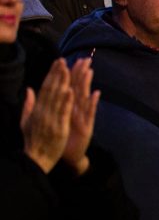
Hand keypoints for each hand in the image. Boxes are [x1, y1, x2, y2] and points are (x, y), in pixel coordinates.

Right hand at [21, 58, 73, 173]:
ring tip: (69, 70)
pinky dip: (67, 102)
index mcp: (36, 109)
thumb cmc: (33, 140)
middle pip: (51, 90)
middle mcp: (43, 112)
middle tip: (64, 60)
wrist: (36, 159)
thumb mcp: (26, 121)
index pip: (44, 88)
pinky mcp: (59, 128)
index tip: (57, 63)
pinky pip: (63, 113)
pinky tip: (71, 91)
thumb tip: (29, 89)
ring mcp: (51, 120)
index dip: (51, 74)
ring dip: (63, 83)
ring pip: (57, 98)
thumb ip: (28, 104)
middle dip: (58, 74)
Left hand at [61, 58, 98, 175]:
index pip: (69, 87)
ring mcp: (83, 118)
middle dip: (81, 73)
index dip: (70, 73)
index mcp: (68, 107)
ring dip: (87, 84)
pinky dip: (93, 104)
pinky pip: (90, 114)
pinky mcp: (87, 127)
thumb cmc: (62, 138)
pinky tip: (96, 94)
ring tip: (90, 71)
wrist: (69, 157)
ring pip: (85, 98)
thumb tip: (49, 89)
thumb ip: (55, 105)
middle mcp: (77, 110)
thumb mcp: (57, 118)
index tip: (71, 60)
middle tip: (84, 59)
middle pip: (79, 88)